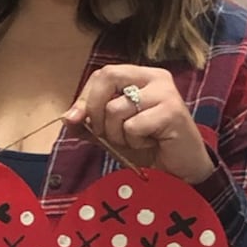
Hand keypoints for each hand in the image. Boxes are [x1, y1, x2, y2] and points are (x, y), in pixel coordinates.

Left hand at [64, 65, 214, 184]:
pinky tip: (150, 144)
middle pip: (108, 77)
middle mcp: (154, 77)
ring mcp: (165, 92)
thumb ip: (89, 124)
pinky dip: (134, 141)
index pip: (102, 74)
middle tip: (106, 134)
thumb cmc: (148, 149)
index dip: (85, 97)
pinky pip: (133, 125)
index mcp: (140, 76)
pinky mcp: (172, 111)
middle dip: (96, 110)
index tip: (76, 120)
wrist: (179, 172)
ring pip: (116, 107)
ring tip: (136, 141)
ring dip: (117, 134)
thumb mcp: (111, 134)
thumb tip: (68, 117)